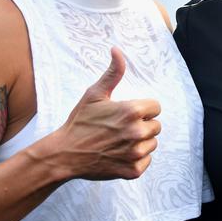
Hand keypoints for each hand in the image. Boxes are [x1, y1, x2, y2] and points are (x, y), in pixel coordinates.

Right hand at [55, 47, 160, 179]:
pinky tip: (119, 154)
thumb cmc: (80, 122)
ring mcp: (136, 153)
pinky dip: (136, 159)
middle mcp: (138, 132)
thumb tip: (116, 50)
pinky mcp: (133, 171)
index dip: (142, 109)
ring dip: (140, 142)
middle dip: (142, 125)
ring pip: (152, 143)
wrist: (65, 154)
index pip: (156, 107)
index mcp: (132, 111)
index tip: (126, 113)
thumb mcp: (94, 94)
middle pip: (156, 125)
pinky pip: (146, 161)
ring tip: (119, 141)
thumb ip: (113, 73)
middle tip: (120, 128)